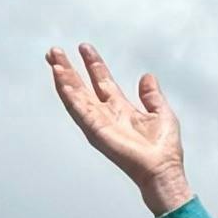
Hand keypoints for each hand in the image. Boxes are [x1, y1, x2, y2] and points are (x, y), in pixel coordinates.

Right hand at [47, 42, 193, 215]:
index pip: (102, 81)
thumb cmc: (164, 149)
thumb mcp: (161, 112)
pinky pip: (77, 108)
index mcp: (121, 109)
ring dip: (63, 77)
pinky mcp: (94, 129)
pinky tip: (60, 77)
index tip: (84, 48)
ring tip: (54, 60)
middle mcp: (106, 114)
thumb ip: (151, 95)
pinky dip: (67, 92)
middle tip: (55, 51)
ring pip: (75, 95)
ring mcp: (98, 122)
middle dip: (69, 68)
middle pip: (82, 86)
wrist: (162, 169)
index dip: (93, 64)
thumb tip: (147, 77)